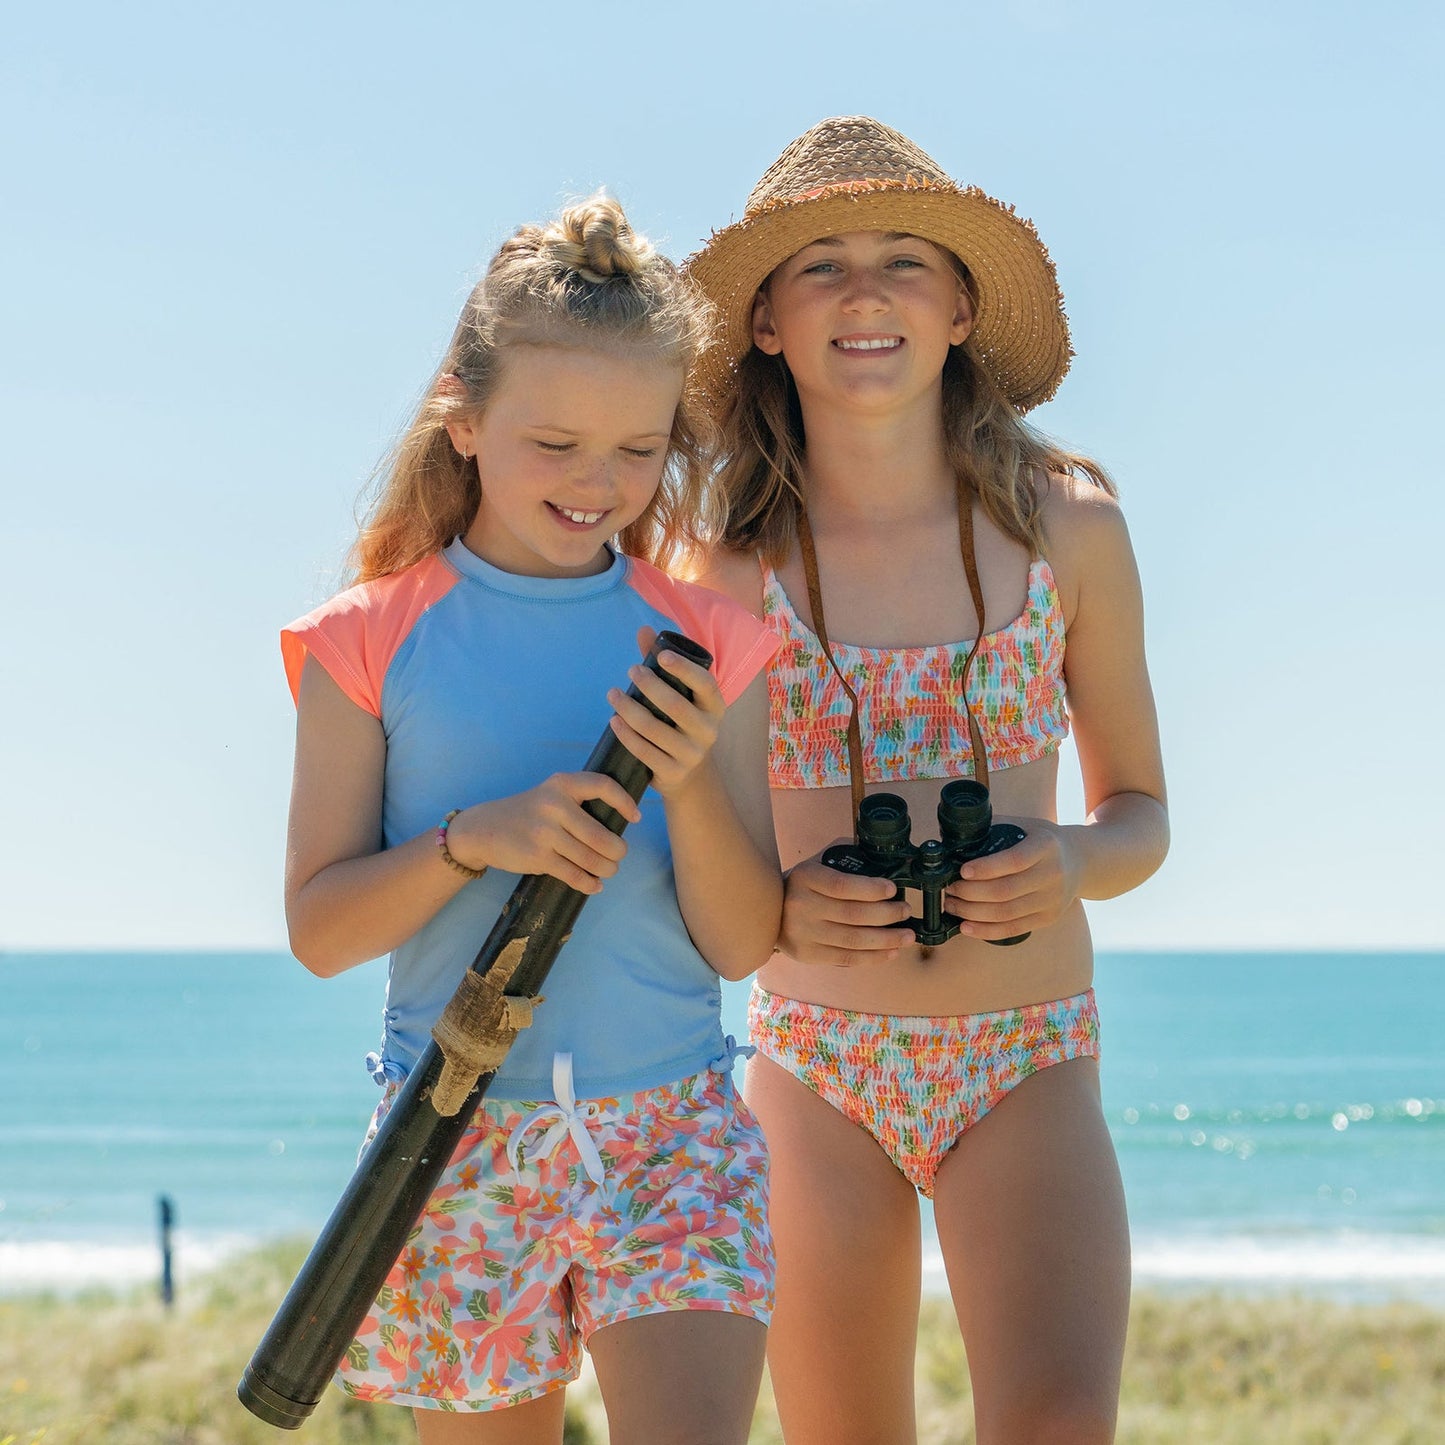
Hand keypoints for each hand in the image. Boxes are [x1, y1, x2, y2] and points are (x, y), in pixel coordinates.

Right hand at [444, 774, 641, 894]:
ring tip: (609, 870)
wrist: (483, 829)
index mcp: (562, 784)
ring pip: (591, 858)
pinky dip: (589, 883)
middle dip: (617, 851)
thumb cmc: (526, 813)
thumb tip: (618, 826)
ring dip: (607, 869)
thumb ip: (578, 803)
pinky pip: (574, 875)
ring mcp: (546, 832)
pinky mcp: (538, 857)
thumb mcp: (549, 794)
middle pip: (603, 836)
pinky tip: (594, 884)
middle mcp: (555, 805)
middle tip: (618, 855)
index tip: (635, 818)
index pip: (603, 786)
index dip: (625, 802)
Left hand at [605, 628, 726, 796]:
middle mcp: (708, 731)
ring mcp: (691, 754)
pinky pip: (645, 751)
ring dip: (629, 709)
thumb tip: (644, 630)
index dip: (685, 669)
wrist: (690, 776)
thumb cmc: (681, 723)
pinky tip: (614, 720)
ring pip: (654, 729)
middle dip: (650, 685)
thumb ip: (664, 665)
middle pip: (676, 706)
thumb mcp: (681, 696)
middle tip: (631, 670)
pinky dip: (626, 734)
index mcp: (715, 708)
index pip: (706, 684)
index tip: (662, 656)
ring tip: (612, 693)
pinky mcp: (673, 772)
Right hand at [778, 851, 914, 966]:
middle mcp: (802, 906)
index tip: (892, 889)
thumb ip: (846, 858)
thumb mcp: (818, 863)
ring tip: (907, 936)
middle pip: (853, 914)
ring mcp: (803, 933)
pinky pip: (846, 958)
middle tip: (906, 910)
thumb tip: (882, 859)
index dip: (870, 889)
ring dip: (886, 940)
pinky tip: (891, 952)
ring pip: (853, 940)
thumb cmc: (805, 885)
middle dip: (887, 914)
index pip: (841, 885)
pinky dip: (872, 957)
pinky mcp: (807, 954)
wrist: (770, 911)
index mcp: (806, 878)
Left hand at [944, 819, 1080, 939]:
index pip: (1015, 861)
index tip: (962, 871)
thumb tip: (957, 833)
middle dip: (970, 893)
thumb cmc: (1043, 841)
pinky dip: (986, 930)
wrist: (1081, 861)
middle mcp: (1052, 875)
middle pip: (1005, 891)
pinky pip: (1013, 929)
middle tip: (949, 889)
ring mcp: (1052, 900)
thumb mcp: (1027, 825)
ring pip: (1006, 913)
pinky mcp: (1048, 918)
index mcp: (1046, 847)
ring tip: (952, 905)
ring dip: (972, 912)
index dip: (986, 868)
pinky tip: (966, 926)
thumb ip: (996, 826)